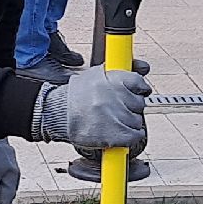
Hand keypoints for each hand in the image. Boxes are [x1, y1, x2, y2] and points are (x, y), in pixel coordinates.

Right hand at [35, 66, 150, 150]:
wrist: (57, 113)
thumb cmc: (78, 95)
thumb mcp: (97, 74)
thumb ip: (123, 70)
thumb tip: (145, 67)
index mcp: (111, 78)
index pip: (139, 82)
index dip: (139, 90)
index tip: (135, 93)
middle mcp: (113, 96)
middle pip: (139, 103)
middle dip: (131, 106)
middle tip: (116, 108)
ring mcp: (113, 116)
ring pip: (137, 120)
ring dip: (129, 122)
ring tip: (112, 120)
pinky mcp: (113, 134)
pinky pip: (135, 135)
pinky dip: (131, 136)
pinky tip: (120, 132)